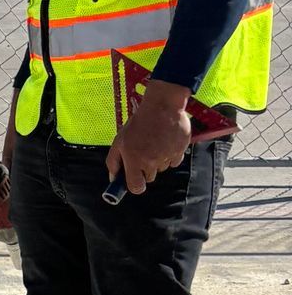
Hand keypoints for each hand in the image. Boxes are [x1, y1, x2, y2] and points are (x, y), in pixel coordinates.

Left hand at [108, 80, 192, 196]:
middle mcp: (151, 162)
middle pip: (149, 178)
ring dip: (158, 161)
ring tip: (155, 143)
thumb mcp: (119, 141)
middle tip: (144, 152)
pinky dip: (170, 155)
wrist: (162, 105)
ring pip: (161, 169)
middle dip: (145, 169)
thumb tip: (113, 178)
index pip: (136, 188)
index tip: (134, 179)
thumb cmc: (138, 123)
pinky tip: (166, 142)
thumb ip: (113, 162)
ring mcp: (167, 157)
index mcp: (134, 161)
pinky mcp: (180, 151)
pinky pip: (174, 161)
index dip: (135, 185)